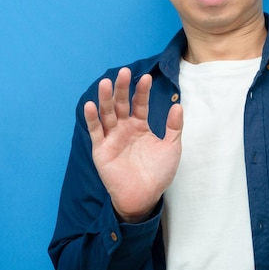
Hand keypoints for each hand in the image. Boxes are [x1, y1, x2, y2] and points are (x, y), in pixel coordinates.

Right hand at [84, 67, 182, 222]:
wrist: (145, 197)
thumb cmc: (158, 174)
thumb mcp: (171, 148)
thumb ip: (174, 127)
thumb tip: (178, 105)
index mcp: (140, 126)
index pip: (139, 104)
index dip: (142, 91)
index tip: (147, 77)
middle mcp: (124, 128)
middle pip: (121, 104)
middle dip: (122, 88)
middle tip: (124, 72)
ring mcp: (112, 138)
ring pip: (107, 114)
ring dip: (105, 99)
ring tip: (105, 83)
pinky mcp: (101, 150)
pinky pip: (95, 132)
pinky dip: (91, 119)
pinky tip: (90, 105)